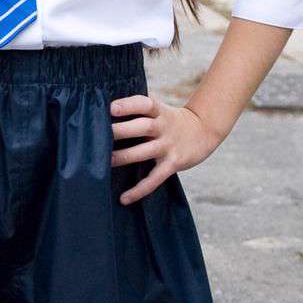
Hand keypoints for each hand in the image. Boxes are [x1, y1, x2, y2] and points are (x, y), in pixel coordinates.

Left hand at [109, 95, 223, 203]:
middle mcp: (164, 127)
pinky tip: (124, 198)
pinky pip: (154, 179)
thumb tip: (107, 115)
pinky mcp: (173, 164)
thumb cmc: (171, 122)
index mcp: (159, 112)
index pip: (145, 104)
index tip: (111, 108)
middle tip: (99, 136)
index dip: (129, 105)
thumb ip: (140, 112)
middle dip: (121, 131)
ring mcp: (168, 146)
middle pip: (142, 127)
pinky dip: (139, 190)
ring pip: (144, 151)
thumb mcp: (160, 111)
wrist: (204, 131)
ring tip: (105, 163)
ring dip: (124, 156)